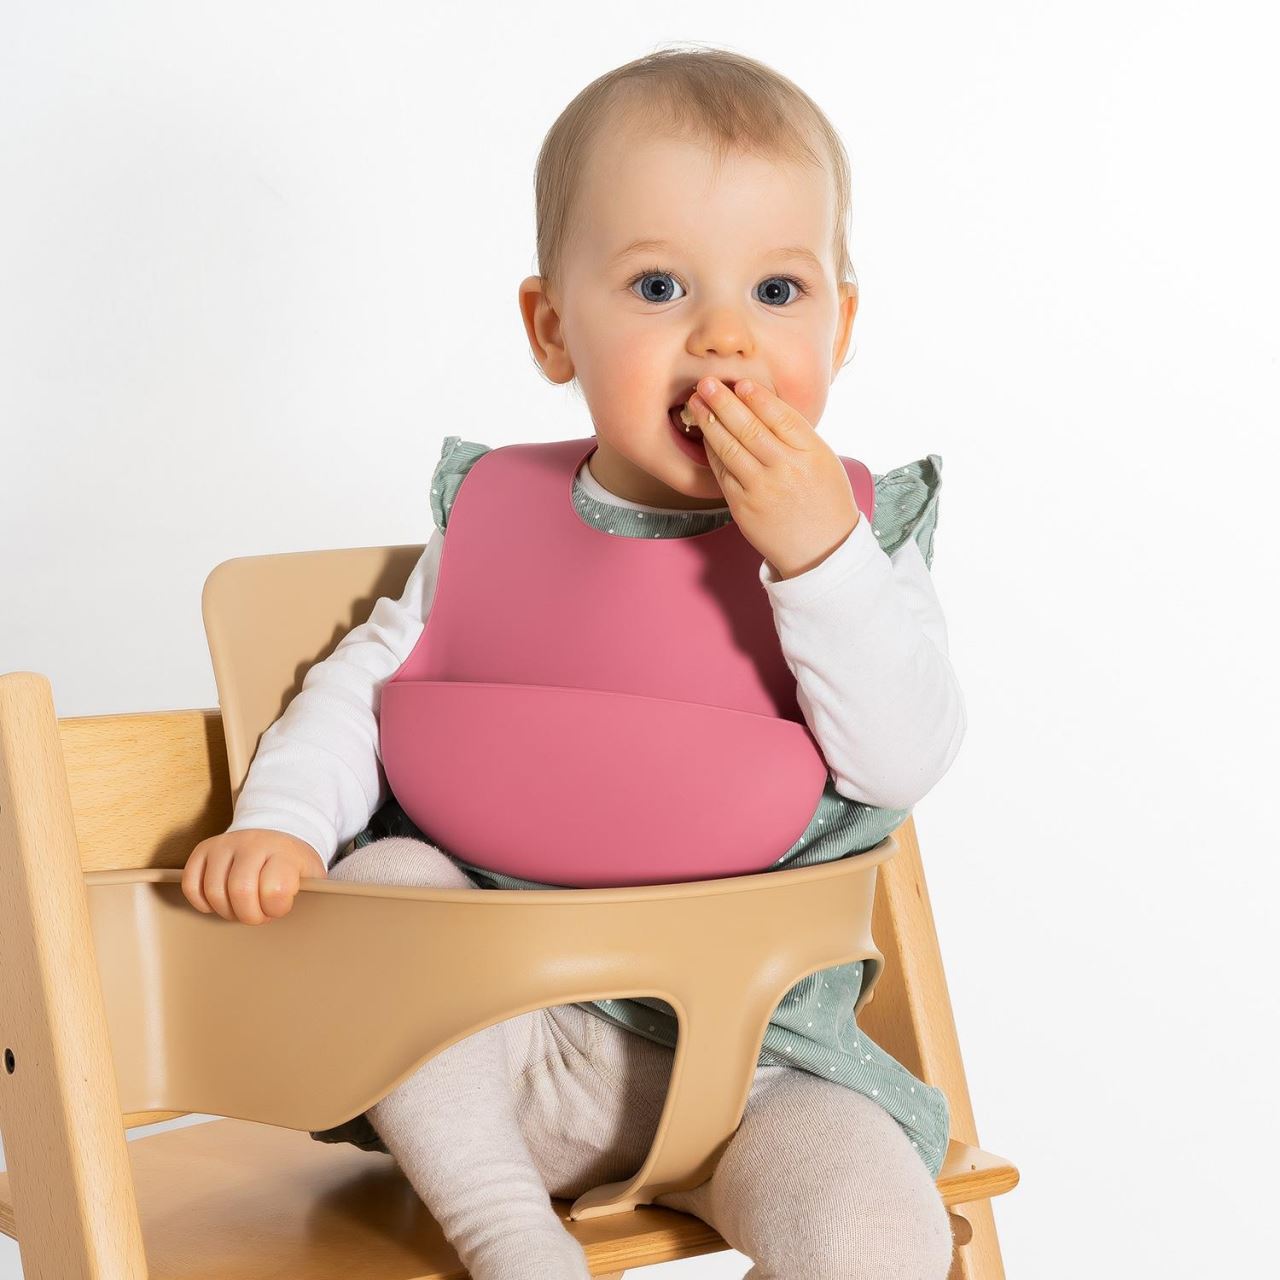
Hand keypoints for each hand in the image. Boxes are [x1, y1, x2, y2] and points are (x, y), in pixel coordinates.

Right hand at [181, 828, 327, 924]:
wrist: (278, 835)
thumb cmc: (293, 864)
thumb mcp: (312, 877)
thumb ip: (310, 896)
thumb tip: (311, 926)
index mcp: (284, 852)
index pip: (275, 888)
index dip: (276, 908)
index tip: (280, 907)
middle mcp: (253, 843)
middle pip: (240, 891)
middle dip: (249, 914)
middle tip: (260, 913)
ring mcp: (225, 845)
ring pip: (214, 891)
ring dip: (227, 910)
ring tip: (242, 906)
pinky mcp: (203, 850)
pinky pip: (192, 885)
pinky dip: (203, 902)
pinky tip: (220, 902)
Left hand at [686, 377, 860, 579]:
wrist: (822, 550)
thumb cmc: (824, 500)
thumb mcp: (823, 460)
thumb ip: (796, 434)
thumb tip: (762, 403)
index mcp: (811, 453)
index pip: (780, 416)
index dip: (757, 397)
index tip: (741, 383)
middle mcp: (786, 469)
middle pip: (749, 428)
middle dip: (724, 402)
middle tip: (707, 383)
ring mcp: (762, 489)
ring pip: (730, 448)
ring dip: (710, 422)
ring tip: (697, 403)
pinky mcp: (743, 507)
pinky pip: (722, 473)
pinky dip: (712, 451)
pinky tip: (705, 435)